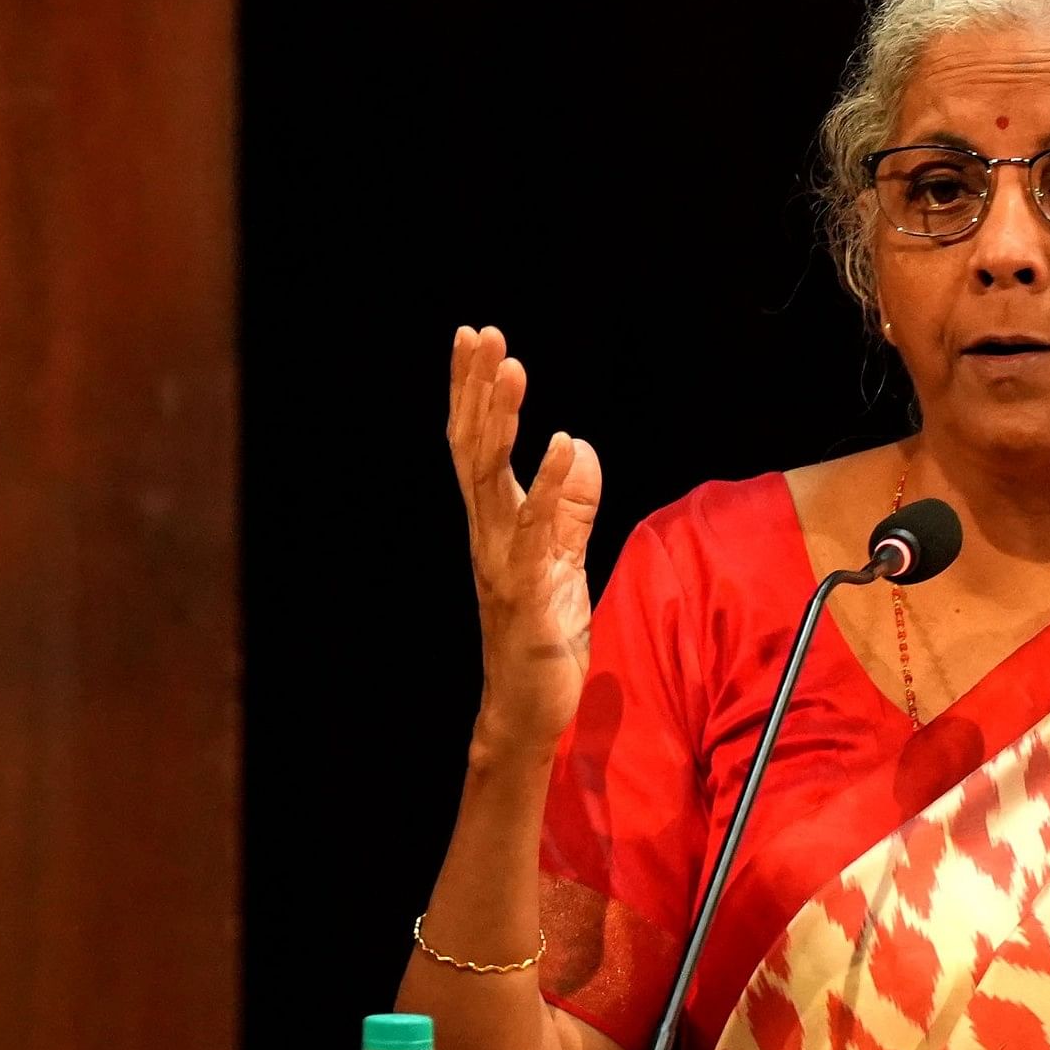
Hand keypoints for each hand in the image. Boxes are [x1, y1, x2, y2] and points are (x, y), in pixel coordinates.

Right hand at [446, 326, 602, 753]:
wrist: (531, 714)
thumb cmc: (545, 642)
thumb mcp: (564, 561)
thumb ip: (569, 507)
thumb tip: (577, 446)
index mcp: (496, 525)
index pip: (476, 445)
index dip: (472, 392)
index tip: (474, 338)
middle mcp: (488, 536)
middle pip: (474, 449)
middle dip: (476, 389)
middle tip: (480, 334)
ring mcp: (502, 563)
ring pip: (492, 478)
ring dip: (501, 420)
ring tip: (511, 368)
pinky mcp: (528, 593)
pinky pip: (536, 531)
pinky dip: (547, 487)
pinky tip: (559, 445)